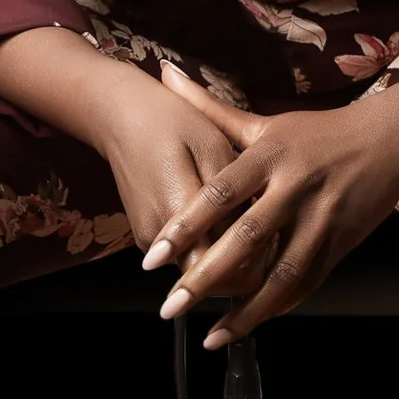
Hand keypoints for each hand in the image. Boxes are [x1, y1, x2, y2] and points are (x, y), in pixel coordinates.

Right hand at [89, 66, 269, 259]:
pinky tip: (224, 218)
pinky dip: (209, 248)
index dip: (255, 267)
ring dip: (226, 259)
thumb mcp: (213, 149)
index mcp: (178, 215)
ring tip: (249, 224)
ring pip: (200, 271)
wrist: (121, 115)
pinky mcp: (148, 237)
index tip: (278, 244)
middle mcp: (158, 241)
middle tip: (271, 237)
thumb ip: (233, 202)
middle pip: (214, 283)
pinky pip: (186, 256)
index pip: (224, 274)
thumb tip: (259, 244)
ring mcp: (150, 242)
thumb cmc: (173, 123)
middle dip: (244, 269)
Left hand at [144, 66, 398, 346]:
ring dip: (246, 310)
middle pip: (246, 240)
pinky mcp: (342, 241)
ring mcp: (322, 217)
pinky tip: (253, 322)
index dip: (185, 228)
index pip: (218, 196)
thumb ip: (210, 107)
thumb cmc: (317, 131)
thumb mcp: (265, 120)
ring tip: (213, 336)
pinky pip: (308, 280)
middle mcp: (295, 187)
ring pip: (281, 273)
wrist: (391, 138)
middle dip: (206, 279)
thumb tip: (165, 72)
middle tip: (171, 308)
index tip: (152, 258)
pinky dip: (280, 305)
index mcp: (269, 156)